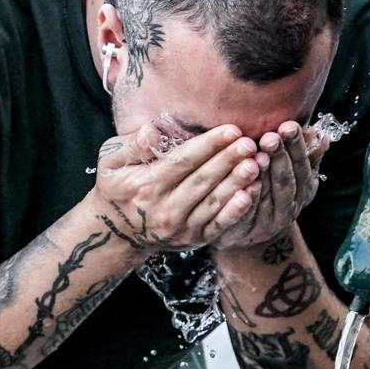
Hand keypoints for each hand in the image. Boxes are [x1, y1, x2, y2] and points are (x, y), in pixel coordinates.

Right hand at [90, 123, 262, 252]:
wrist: (115, 232)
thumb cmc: (117, 187)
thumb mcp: (111, 162)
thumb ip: (132, 145)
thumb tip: (153, 130)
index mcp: (145, 185)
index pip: (182, 161)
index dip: (208, 145)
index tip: (231, 129)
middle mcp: (164, 209)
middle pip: (202, 180)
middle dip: (228, 160)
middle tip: (251, 143)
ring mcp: (180, 227)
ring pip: (213, 202)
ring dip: (237, 183)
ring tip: (258, 164)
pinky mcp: (193, 239)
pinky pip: (218, 225)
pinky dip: (236, 211)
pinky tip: (252, 194)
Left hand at [211, 121, 328, 251]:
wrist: (246, 232)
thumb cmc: (268, 190)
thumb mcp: (290, 172)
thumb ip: (304, 154)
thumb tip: (320, 135)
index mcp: (304, 189)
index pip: (302, 166)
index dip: (297, 147)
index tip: (289, 126)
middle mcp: (291, 208)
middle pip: (286, 181)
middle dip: (280, 158)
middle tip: (270, 137)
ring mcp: (270, 224)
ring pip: (269, 198)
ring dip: (264, 177)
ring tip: (257, 156)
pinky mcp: (249, 233)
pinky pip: (248, 216)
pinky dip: (248, 201)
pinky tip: (242, 186)